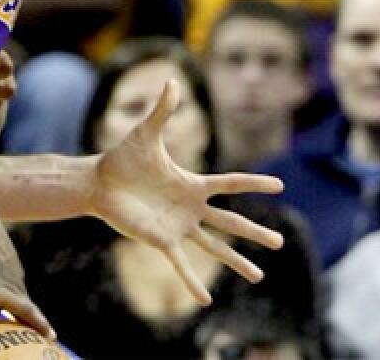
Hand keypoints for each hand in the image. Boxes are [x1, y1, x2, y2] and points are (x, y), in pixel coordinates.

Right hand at [0, 195, 53, 340]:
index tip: (10, 316)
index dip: (10, 306)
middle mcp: (14, 273)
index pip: (13, 291)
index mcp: (8, 264)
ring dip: (24, 324)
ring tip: (39, 333)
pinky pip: (24, 312)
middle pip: (20, 303)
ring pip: (23, 310)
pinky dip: (37, 324)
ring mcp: (10, 281)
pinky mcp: (2, 290)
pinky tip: (49, 335)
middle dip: (20, 318)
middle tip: (24, 330)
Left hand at [88, 80, 284, 304]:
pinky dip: (192, 281)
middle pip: (230, 222)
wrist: (99, 181)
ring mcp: (177, 227)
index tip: (280, 185)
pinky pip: (180, 264)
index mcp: (192, 184)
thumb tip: (171, 79)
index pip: (230, 183)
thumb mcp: (146, 133)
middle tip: (281, 243)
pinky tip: (205, 299)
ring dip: (236, 262)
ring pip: (213, 247)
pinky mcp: (160, 241)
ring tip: (259, 278)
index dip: (253, 183)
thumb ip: (162, 110)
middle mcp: (190, 208)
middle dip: (255, 232)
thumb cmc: (123, 158)